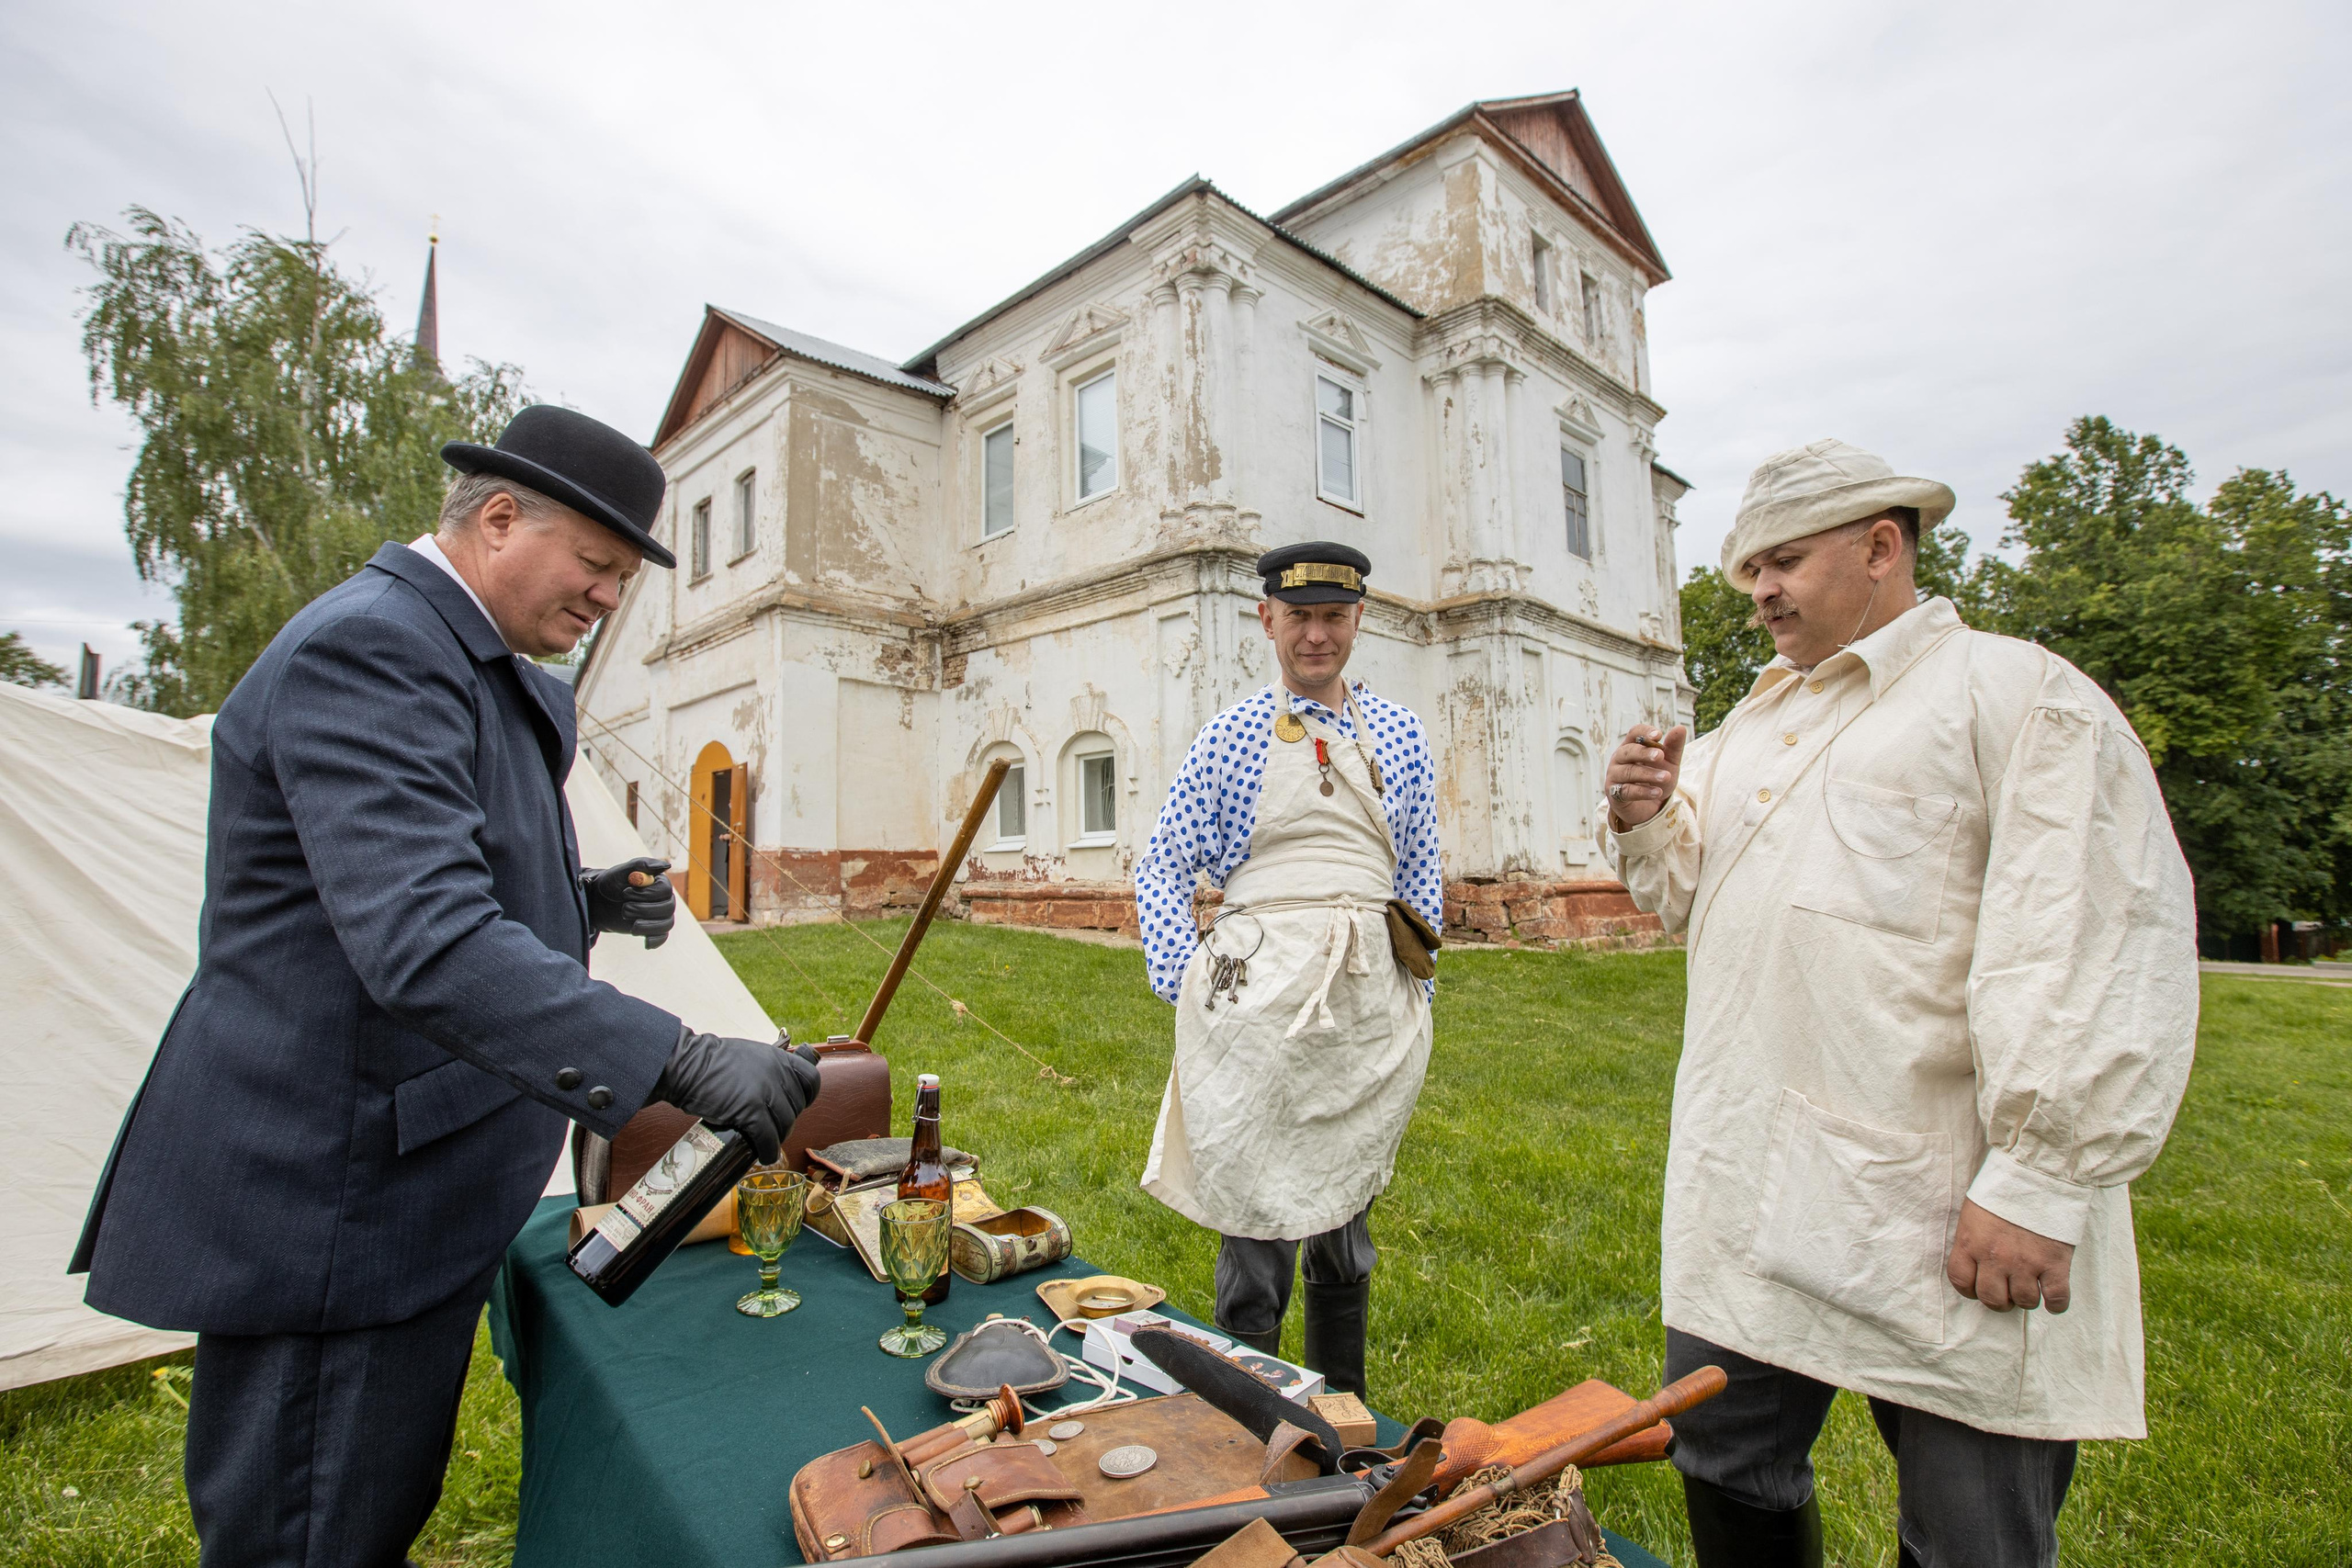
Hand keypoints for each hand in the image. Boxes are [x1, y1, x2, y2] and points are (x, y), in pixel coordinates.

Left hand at [582, 857, 675, 948]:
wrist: (600, 901)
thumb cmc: (612, 883)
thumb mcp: (622, 871)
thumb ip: (642, 865)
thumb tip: (666, 866)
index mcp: (659, 882)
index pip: (665, 890)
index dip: (646, 894)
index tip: (625, 893)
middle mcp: (664, 898)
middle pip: (667, 908)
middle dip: (644, 910)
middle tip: (624, 909)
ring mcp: (660, 915)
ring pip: (666, 924)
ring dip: (647, 926)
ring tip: (629, 922)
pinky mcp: (653, 929)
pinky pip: (662, 937)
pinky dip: (655, 940)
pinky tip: (644, 942)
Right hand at [650, 1030, 821, 1163]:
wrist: (688, 1064)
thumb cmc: (711, 1061)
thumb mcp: (750, 1054)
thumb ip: (766, 1068)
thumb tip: (774, 1089)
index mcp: (778, 1058)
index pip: (810, 1079)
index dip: (807, 1097)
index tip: (799, 1105)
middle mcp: (777, 1074)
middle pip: (796, 1107)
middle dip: (787, 1121)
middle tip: (773, 1128)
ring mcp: (765, 1092)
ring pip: (785, 1124)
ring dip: (778, 1138)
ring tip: (768, 1144)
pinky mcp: (750, 1110)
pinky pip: (768, 1137)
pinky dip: (768, 1150)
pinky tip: (763, 1155)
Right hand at [1604, 724, 1687, 829]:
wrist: (1650, 807)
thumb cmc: (1655, 779)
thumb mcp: (1669, 763)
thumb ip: (1674, 747)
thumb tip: (1681, 728)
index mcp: (1631, 746)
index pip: (1634, 733)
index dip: (1644, 732)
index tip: (1658, 735)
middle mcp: (1619, 759)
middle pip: (1628, 751)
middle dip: (1644, 753)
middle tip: (1660, 755)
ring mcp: (1614, 776)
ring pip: (1628, 772)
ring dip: (1648, 774)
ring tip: (1666, 777)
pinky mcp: (1615, 795)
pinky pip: (1627, 791)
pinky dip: (1643, 792)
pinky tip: (1657, 792)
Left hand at [1945, 1199, 2074, 1312]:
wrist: (2037, 1172)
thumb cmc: (2004, 1188)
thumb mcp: (1975, 1212)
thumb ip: (1973, 1240)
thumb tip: (1976, 1263)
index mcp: (1971, 1242)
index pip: (1961, 1281)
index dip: (1970, 1290)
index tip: (1980, 1287)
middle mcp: (1995, 1257)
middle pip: (1992, 1298)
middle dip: (1999, 1301)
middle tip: (2008, 1292)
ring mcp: (2026, 1262)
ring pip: (2025, 1301)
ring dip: (2027, 1299)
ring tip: (2031, 1288)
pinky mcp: (2054, 1262)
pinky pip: (2056, 1298)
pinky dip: (2056, 1304)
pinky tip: (2053, 1299)